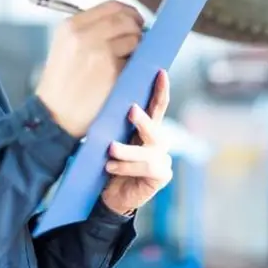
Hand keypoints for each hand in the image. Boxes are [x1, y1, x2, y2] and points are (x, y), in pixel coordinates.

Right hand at [35, 0, 144, 137]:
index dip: (129, 12)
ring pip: (134, 38)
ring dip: (137, 49)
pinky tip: (125, 74)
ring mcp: (99, 52)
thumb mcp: (65, 47)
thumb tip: (125, 22)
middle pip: (126, 19)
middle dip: (137, 29)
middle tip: (139, 40)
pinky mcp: (111, 71)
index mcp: (71, 26)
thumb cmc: (62, 84)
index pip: (111, 6)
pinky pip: (135, 60)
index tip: (135, 21)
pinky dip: (135, 65)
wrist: (54, 115)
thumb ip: (90, 31)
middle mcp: (84, 35)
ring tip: (127, 61)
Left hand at [100, 70, 172, 215]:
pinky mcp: (162, 176)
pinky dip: (126, 167)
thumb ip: (114, 126)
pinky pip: (146, 168)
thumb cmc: (109, 163)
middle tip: (131, 110)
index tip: (160, 72)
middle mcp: (158, 142)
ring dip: (127, 151)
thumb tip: (104, 104)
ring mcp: (163, 159)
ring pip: (148, 151)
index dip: (160, 89)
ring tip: (110, 150)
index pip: (157, 106)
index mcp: (147, 129)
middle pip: (155, 127)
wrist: (109, 195)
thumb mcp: (111, 141)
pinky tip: (110, 168)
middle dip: (143, 120)